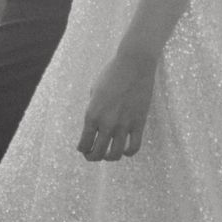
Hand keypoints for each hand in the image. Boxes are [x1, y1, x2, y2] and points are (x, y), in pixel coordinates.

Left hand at [78, 45, 156, 160]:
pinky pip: (133, 147)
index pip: (84, 144)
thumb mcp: (94, 91)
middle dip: (93, 157)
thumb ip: (93, 109)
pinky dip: (128, 153)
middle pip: (97, 153)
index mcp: (91, 114)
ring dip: (109, 158)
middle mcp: (106, 123)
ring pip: (115, 155)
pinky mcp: (139, 123)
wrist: (133, 64)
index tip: (84, 149)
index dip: (83, 150)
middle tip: (94, 155)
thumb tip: (95, 125)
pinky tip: (125, 149)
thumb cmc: (111, 74)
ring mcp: (123, 125)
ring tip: (109, 154)